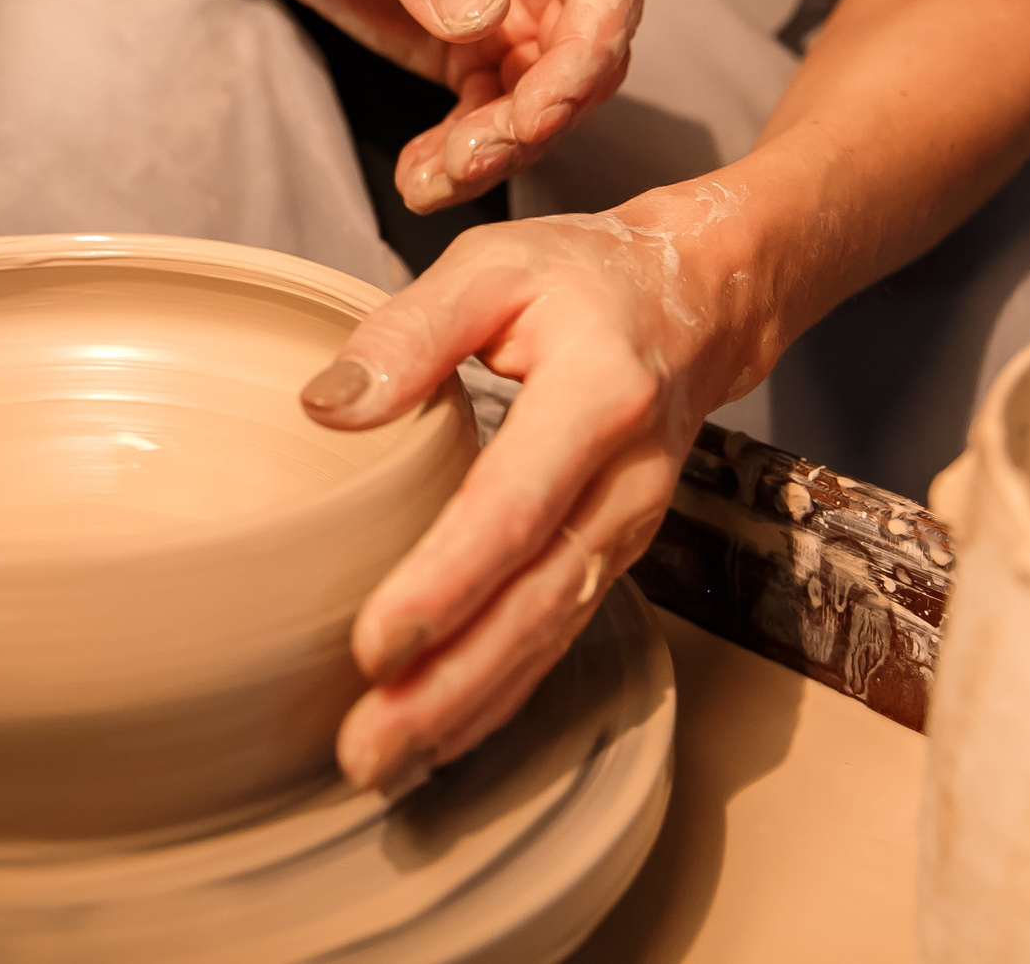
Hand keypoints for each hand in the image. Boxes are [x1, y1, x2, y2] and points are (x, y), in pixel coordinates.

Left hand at [239, 0, 638, 210]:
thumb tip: (482, 18)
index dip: (584, 58)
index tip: (536, 116)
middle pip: (583, 56)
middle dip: (534, 119)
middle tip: (469, 163)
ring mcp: (520, 5)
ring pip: (543, 100)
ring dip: (497, 151)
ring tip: (430, 182)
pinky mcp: (477, 49)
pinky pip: (491, 115)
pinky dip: (462, 155)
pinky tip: (419, 177)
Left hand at [294, 182, 774, 793]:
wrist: (700, 300)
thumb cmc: (585, 280)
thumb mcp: (491, 268)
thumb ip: (408, 333)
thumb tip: (328, 408)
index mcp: (598, 398)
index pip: (514, 509)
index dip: (447, 584)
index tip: (375, 644)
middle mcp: (627, 481)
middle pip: (536, 602)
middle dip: (451, 686)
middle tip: (367, 749)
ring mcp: (629, 528)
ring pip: (550, 634)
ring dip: (469, 706)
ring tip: (385, 761)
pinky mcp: (612, 553)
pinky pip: (558, 633)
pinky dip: (501, 691)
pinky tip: (442, 733)